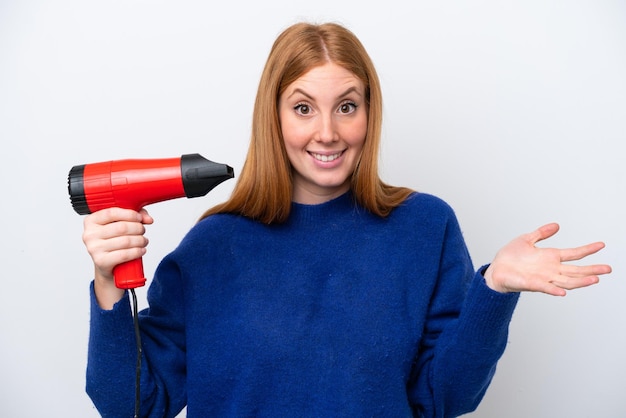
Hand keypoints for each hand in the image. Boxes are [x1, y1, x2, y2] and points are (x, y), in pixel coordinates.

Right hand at [82, 207, 153, 307]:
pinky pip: (124, 254)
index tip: (139, 218)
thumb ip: (135, 216)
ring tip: (143, 241)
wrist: (106, 266)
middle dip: (138, 228)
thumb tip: (148, 219)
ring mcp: (94, 249)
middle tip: (142, 231)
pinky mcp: (101, 261)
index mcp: (91, 221)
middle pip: (121, 227)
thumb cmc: (113, 242)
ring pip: (125, 241)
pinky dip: (137, 252)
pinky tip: (141, 250)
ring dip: (140, 240)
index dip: (130, 214)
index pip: (112, 212)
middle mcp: (89, 234)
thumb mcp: (120, 224)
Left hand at [483, 223, 611, 295]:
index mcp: (550, 257)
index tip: (601, 245)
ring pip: (566, 281)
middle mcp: (550, 269)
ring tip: (595, 279)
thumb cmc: (510, 257)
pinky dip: (554, 290)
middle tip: (608, 269)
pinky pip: (546, 288)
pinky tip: (564, 292)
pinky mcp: (533, 284)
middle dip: (592, 269)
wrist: (496, 270)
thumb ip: (541, 233)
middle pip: (576, 270)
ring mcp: (543, 278)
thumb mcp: (526, 239)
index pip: (573, 253)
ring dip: (580, 281)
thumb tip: (556, 225)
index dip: (587, 249)